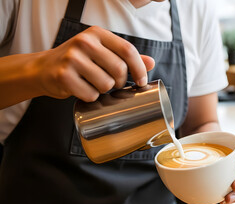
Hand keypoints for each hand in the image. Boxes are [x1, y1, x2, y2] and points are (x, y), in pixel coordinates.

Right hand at [35, 26, 154, 101]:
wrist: (43, 68)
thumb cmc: (78, 61)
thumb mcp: (102, 52)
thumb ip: (125, 56)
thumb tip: (151, 62)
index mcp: (97, 34)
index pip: (127, 50)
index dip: (139, 68)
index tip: (141, 81)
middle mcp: (84, 42)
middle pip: (119, 69)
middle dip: (121, 82)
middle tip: (114, 84)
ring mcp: (72, 59)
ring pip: (106, 84)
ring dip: (105, 90)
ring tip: (94, 84)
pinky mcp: (63, 76)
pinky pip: (91, 95)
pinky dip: (91, 97)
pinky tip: (83, 89)